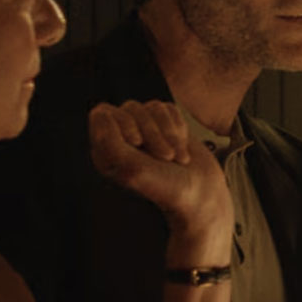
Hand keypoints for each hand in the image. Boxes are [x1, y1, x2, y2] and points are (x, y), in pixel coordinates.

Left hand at [89, 101, 231, 242]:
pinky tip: (182, 147)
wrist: (201, 193)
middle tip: (165, 156)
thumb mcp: (132, 168)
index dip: (123, 123)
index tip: (138, 144)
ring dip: (168, 133)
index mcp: (106, 150)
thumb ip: (108, 141)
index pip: (103, 114)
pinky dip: (179, 128)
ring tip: (176, 156)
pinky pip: (169, 109)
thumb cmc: (165, 187)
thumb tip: (100, 112)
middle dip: (151, 131)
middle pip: (130, 108)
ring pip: (151, 107)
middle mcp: (123, 139)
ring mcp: (146, 130)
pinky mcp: (167, 125)